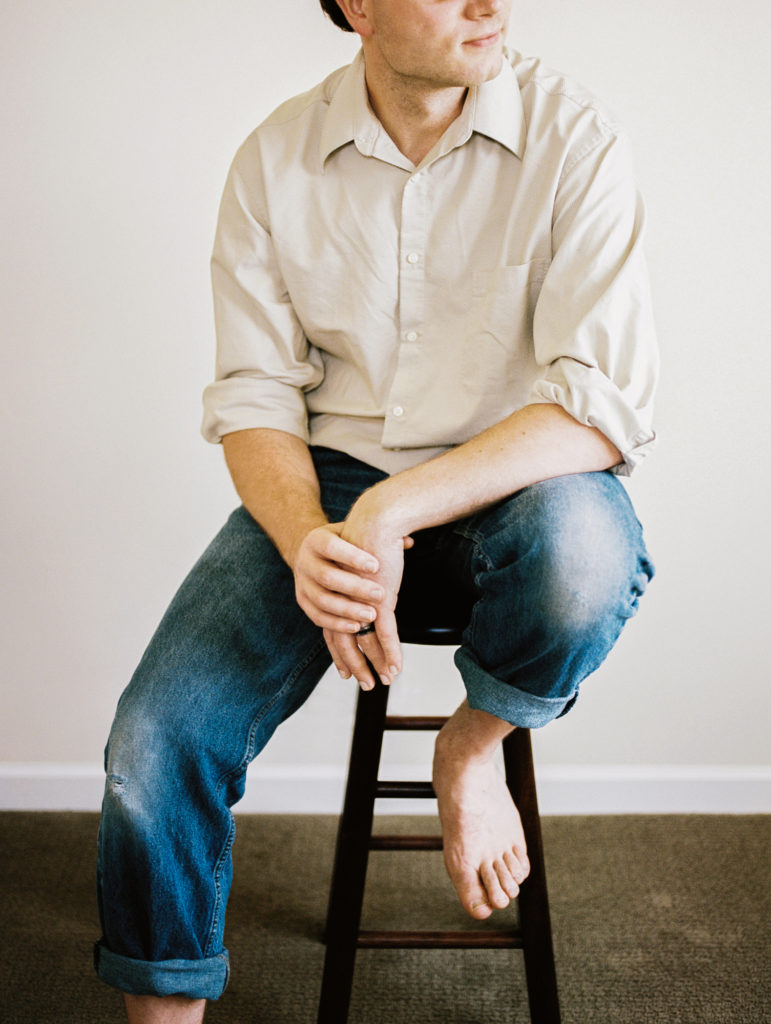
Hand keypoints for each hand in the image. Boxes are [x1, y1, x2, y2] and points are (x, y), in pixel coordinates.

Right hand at [292, 522, 384, 633]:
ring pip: (323, 600)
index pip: (332, 547)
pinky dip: (337, 624)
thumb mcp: (353, 533)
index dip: (352, 557)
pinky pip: (318, 617)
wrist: (313, 553)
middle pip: (327, 576)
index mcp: (317, 540)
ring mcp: (302, 584)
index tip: (376, 565)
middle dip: (355, 588)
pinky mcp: (303, 602)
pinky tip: (356, 627)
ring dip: (348, 610)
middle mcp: (305, 562)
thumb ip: (376, 537)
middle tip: (381, 594)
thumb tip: (408, 541)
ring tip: (372, 615)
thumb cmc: (339, 543)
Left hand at [323, 498, 410, 689]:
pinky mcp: (379, 600)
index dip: (340, 654)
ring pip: (367, 642)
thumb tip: (377, 580)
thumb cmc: (367, 535)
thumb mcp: (361, 560)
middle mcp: (343, 601)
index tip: (345, 673)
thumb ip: (368, 575)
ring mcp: (360, 602)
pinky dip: (392, 652)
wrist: (373, 519)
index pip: (335, 630)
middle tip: (367, 685)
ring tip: (386, 680)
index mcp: (336, 594)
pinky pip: (386, 633)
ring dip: (377, 663)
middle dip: (357, 665)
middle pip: (347, 642)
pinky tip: (396, 666)